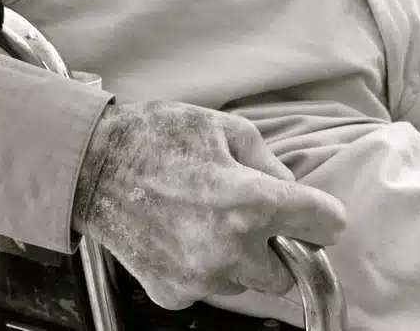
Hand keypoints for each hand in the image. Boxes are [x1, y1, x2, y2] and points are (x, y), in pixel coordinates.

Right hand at [73, 101, 345, 309]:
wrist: (91, 165)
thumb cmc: (158, 138)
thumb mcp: (227, 128)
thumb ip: (272, 165)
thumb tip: (293, 194)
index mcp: (253, 202)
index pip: (327, 225)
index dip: (322, 215)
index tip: (312, 214)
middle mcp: (231, 248)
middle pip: (286, 272)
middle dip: (274, 247)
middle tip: (245, 217)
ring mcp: (200, 276)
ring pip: (245, 283)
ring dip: (237, 260)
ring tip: (202, 221)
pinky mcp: (173, 292)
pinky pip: (207, 287)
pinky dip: (201, 268)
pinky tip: (178, 236)